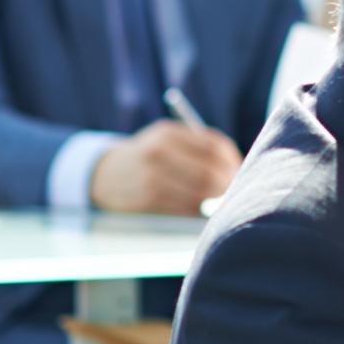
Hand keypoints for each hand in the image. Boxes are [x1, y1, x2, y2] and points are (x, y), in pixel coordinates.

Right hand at [90, 120, 240, 214]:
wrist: (104, 173)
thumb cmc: (148, 155)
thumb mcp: (167, 138)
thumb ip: (199, 145)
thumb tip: (236, 166)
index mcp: (168, 133)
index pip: (214, 147)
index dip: (232, 161)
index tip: (240, 169)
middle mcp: (159, 153)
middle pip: (210, 173)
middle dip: (228, 183)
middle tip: (235, 189)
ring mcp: (152, 177)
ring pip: (201, 193)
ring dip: (217, 200)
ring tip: (222, 199)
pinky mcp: (147, 199)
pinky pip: (186, 208)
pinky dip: (201, 210)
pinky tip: (204, 208)